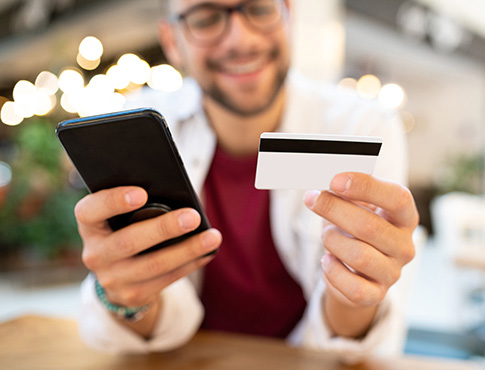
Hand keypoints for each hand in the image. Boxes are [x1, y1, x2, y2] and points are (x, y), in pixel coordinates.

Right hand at [75, 186, 221, 309]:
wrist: (118, 275)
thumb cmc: (126, 229)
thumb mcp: (121, 216)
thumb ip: (138, 204)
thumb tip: (178, 197)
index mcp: (89, 225)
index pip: (89, 210)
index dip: (113, 201)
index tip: (142, 193)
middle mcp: (95, 254)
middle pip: (128, 242)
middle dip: (163, 229)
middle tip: (193, 217)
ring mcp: (112, 278)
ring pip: (153, 265)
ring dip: (187, 250)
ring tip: (212, 237)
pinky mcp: (133, 295)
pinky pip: (166, 279)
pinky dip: (190, 264)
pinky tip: (207, 253)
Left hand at [304, 173, 417, 336]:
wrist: (354, 270)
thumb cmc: (354, 230)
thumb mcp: (355, 206)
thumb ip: (347, 193)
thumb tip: (328, 184)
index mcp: (404, 217)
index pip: (397, 198)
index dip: (365, 187)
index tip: (335, 180)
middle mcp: (404, 246)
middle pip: (369, 226)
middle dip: (334, 209)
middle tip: (312, 199)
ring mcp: (393, 273)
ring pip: (359, 256)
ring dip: (333, 241)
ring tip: (327, 235)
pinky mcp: (376, 295)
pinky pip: (354, 287)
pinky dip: (333, 271)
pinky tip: (327, 260)